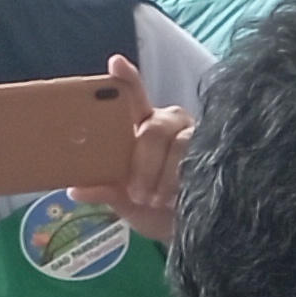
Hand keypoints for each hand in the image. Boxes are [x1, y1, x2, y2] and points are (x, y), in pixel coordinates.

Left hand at [74, 55, 191, 244]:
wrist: (189, 233)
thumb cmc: (153, 207)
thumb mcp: (123, 200)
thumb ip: (104, 190)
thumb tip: (75, 189)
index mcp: (142, 126)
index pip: (133, 96)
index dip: (127, 79)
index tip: (116, 63)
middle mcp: (171, 124)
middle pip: (156, 128)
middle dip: (144, 162)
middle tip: (136, 194)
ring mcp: (197, 138)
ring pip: (182, 146)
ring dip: (166, 176)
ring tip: (157, 201)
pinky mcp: (220, 155)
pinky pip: (204, 161)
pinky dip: (187, 181)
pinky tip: (180, 198)